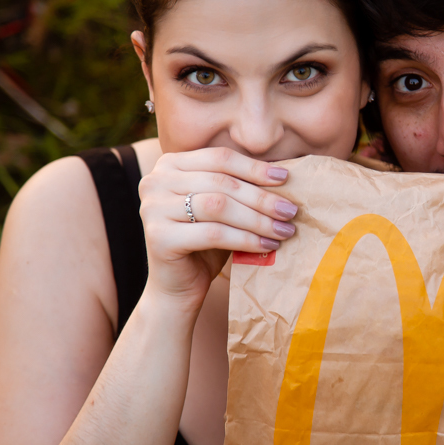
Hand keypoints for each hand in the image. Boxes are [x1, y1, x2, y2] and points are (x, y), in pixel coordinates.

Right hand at [139, 147, 297, 307]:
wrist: (177, 286)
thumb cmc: (205, 243)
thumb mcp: (222, 207)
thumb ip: (240, 187)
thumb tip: (283, 174)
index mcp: (170, 164)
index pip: (220, 157)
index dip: (254, 167)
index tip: (285, 179)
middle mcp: (155, 181)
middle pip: (221, 182)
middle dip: (261, 197)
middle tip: (290, 211)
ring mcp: (153, 208)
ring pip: (218, 206)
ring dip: (257, 219)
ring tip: (283, 230)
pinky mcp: (159, 237)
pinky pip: (213, 233)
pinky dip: (245, 239)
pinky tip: (267, 245)